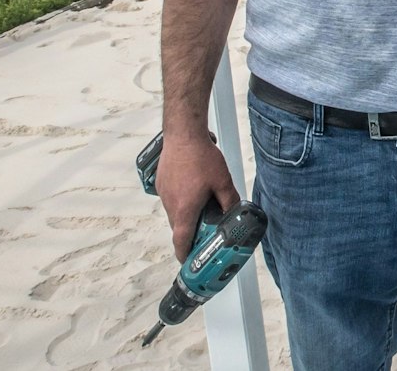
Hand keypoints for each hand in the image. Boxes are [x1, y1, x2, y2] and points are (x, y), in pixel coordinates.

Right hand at [158, 131, 239, 257]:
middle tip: (204, 233)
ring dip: (186, 215)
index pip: (181, 241)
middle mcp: (171, 204)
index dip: (184, 255)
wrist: (183, 134)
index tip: (187, 262)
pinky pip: (171, 199)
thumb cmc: (201, 157)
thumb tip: (234, 211)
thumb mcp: (223, 181)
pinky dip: (180, 201)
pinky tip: (193, 189)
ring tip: (202, 207)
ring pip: (175, 213)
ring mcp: (164, 193)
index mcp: (185, 209)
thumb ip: (229, 200)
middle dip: (190, 234)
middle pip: (179, 228)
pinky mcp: (161, 183)